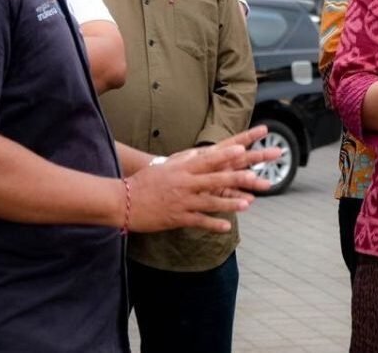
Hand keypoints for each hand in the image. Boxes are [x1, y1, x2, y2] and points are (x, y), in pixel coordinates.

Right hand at [127, 126, 280, 232]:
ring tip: (248, 204)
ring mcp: (181, 201)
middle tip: (255, 177)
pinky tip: (227, 227)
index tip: (241, 151)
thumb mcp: (164, 167)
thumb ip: (184, 161)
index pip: (207, 160)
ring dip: (230, 204)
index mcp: (181, 169)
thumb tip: (200, 153)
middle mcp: (184, 183)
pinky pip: (199, 221)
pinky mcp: (177, 218)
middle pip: (214, 180)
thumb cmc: (144, 182)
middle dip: (236, 179)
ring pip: (210, 202)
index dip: (225, 156)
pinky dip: (214, 224)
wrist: (122, 201)